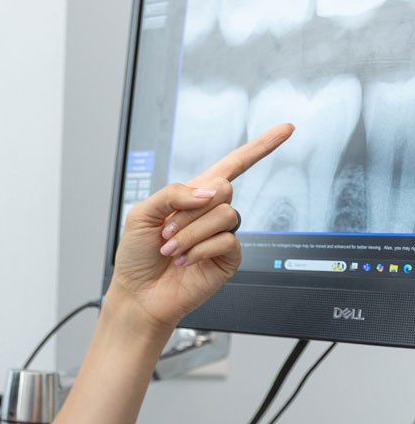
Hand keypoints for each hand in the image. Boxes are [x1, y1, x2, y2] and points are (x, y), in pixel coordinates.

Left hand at [108, 123, 293, 331]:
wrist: (139, 293)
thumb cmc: (136, 254)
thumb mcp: (141, 214)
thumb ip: (172, 193)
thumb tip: (210, 191)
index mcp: (192, 195)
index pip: (231, 165)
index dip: (259, 147)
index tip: (286, 129)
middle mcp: (210, 212)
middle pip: (224, 188)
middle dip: (189, 210)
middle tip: (166, 231)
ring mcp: (221, 235)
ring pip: (224, 215)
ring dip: (190, 233)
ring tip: (171, 250)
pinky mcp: (228, 258)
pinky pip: (227, 241)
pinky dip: (200, 249)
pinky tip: (185, 260)